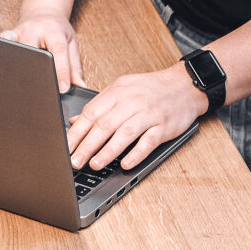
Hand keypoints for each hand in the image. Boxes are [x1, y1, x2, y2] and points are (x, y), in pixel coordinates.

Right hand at [1, 11, 85, 93]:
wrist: (43, 11)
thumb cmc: (58, 29)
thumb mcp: (71, 43)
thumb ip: (75, 66)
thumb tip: (80, 86)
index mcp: (54, 31)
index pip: (58, 51)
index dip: (61, 70)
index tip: (62, 88)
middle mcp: (35, 30)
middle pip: (33, 49)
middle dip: (36, 68)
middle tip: (40, 88)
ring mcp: (19, 32)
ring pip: (15, 47)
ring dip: (17, 62)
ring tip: (19, 80)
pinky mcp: (8, 34)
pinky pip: (1, 42)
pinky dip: (0, 51)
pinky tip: (0, 65)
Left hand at [65, 64, 207, 169]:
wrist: (185, 84)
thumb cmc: (152, 89)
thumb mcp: (123, 89)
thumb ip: (100, 105)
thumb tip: (75, 121)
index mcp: (119, 91)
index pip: (92, 112)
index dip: (77, 132)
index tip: (65, 147)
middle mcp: (132, 101)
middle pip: (105, 125)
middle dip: (87, 146)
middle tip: (75, 161)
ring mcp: (149, 114)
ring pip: (124, 133)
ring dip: (107, 151)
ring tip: (95, 164)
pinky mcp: (164, 126)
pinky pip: (148, 141)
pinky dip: (136, 153)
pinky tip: (125, 163)